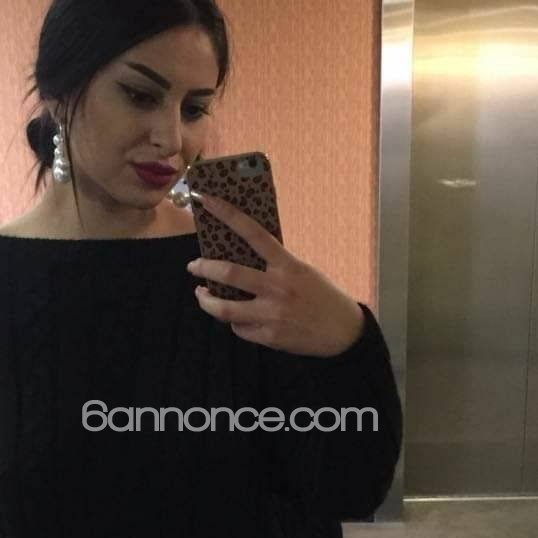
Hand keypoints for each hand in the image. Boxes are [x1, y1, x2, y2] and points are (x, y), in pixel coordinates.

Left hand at [186, 192, 364, 356]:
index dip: (228, 214)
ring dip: (207, 301)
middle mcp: (278, 288)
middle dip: (204, 268)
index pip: (254, 233)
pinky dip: (234, 323)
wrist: (344, 332)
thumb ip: (276, 266)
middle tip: (194, 266)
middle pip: (230, 274)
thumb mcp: (303, 272)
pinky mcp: (270, 337)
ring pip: (226, 309)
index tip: (207, 200)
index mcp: (288, 266)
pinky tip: (236, 319)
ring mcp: (272, 315)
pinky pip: (240, 329)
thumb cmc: (323, 297)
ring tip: (201, 294)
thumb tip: (242, 258)